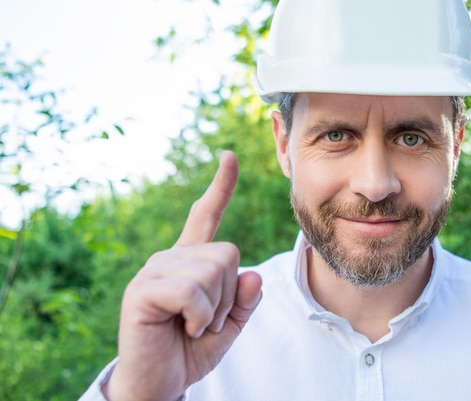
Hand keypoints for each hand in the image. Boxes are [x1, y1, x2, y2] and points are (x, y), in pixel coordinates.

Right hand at [104, 151, 262, 400]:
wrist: (159, 384)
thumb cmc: (189, 351)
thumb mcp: (228, 326)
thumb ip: (243, 300)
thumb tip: (252, 274)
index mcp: (190, 261)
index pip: (206, 216)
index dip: (221, 187)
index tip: (230, 156)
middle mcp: (170, 257)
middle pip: (228, 253)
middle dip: (227, 295)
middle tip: (202, 320)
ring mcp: (154, 271)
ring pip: (213, 272)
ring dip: (212, 310)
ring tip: (190, 325)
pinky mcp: (142, 290)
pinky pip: (192, 292)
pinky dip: (198, 317)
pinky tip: (181, 328)